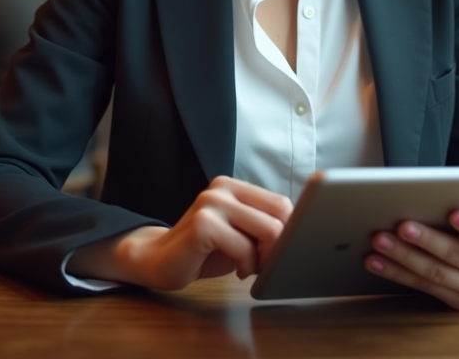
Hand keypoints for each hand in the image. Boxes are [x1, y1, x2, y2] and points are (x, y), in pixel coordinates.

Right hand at [69, 176, 292, 290]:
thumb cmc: (204, 251)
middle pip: (280, 213)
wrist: (158, 260)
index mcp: (233, 186)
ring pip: (267, 230)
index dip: (290, 231)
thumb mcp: (239, 234)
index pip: (281, 202)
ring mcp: (210, 203)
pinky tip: (237, 271)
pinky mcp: (202, 224)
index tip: (283, 252)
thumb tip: (300, 234)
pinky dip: (247, 265)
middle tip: (267, 264)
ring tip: (250, 268)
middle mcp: (222, 188)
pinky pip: (244, 247)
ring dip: (265, 258)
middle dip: (281, 245)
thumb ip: (262, 226)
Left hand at [365, 211, 458, 309]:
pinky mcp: (458, 303)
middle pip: (456, 256)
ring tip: (380, 242)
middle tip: (401, 226)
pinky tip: (377, 262)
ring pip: (435, 274)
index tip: (453, 213)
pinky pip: (423, 288)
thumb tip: (428, 199)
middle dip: (426, 240)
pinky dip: (397, 273)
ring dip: (403, 257)